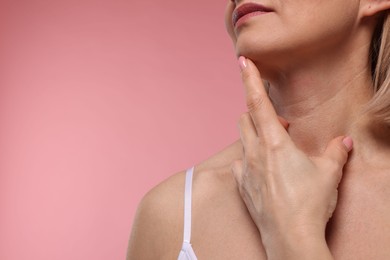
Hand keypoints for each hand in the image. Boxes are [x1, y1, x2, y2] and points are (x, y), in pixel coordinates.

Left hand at [231, 56, 352, 258]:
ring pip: (242, 139)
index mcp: (274, 143)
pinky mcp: (241, 186)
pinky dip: (247, 160)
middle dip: (258, 114)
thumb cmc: (308, 203)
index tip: (242, 61)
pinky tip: (260, 169)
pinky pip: (238, 165)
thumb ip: (336, 153)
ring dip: (254, 135)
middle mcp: (254, 152)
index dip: (250, 79)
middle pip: (245, 119)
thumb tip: (345, 142)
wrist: (290, 238)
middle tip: (281, 126)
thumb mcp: (329, 173)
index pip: (257, 102)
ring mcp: (244, 170)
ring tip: (274, 147)